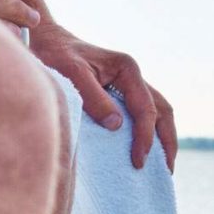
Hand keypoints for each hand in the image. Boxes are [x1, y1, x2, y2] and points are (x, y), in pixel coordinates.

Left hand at [31, 24, 176, 168]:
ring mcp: (128, 85)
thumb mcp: (72, 74)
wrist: (47, 42)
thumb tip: (116, 125)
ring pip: (158, 112)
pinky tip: (145, 153)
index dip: (145, 137)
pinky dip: (148, 134)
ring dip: (163, 138)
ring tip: (163, 167)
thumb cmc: (56, 56)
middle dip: (167, 141)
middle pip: (163, 110)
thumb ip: (93, 98)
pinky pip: (141, 115)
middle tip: (166, 171)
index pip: (146, 108)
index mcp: (127, 69)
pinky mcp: (119, 94)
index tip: (138, 161)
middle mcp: (132, 77)